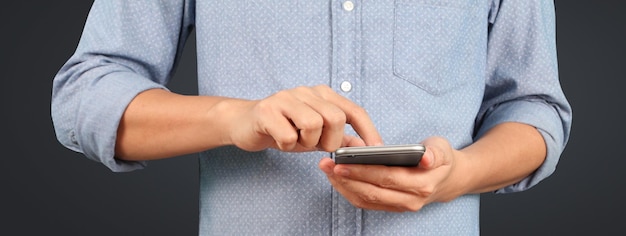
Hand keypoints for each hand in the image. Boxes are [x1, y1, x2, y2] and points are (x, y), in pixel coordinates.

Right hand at [227, 85, 382, 151]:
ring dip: (306, 143)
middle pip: (336, 118)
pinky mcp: (267, 110)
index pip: (354, 110)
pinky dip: (287, 145)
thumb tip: (365, 147)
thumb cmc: (283, 128)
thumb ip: (340, 138)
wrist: (244, 124)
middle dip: (330, 141)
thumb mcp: (315, 135)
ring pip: (313, 124)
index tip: (376, 149)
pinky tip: (279, 140)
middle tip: (315, 146)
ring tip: (295, 141)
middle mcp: (306, 91)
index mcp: (322, 94)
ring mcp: (286, 98)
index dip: (367, 130)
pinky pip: (289, 135)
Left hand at [319, 136, 467, 211]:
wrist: (447, 179)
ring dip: (343, 185)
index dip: (362, 171)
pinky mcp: (390, 206)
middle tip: (326, 164)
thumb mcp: (442, 149)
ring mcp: (399, 206)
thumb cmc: (440, 158)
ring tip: (327, 169)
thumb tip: (426, 157)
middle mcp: (410, 200)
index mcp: (422, 184)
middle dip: (346, 178)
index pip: (387, 178)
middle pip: (372, 191)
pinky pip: (365, 202)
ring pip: (365, 199)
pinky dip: (348, 190)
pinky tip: (336, 177)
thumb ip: (434, 152)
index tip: (342, 162)